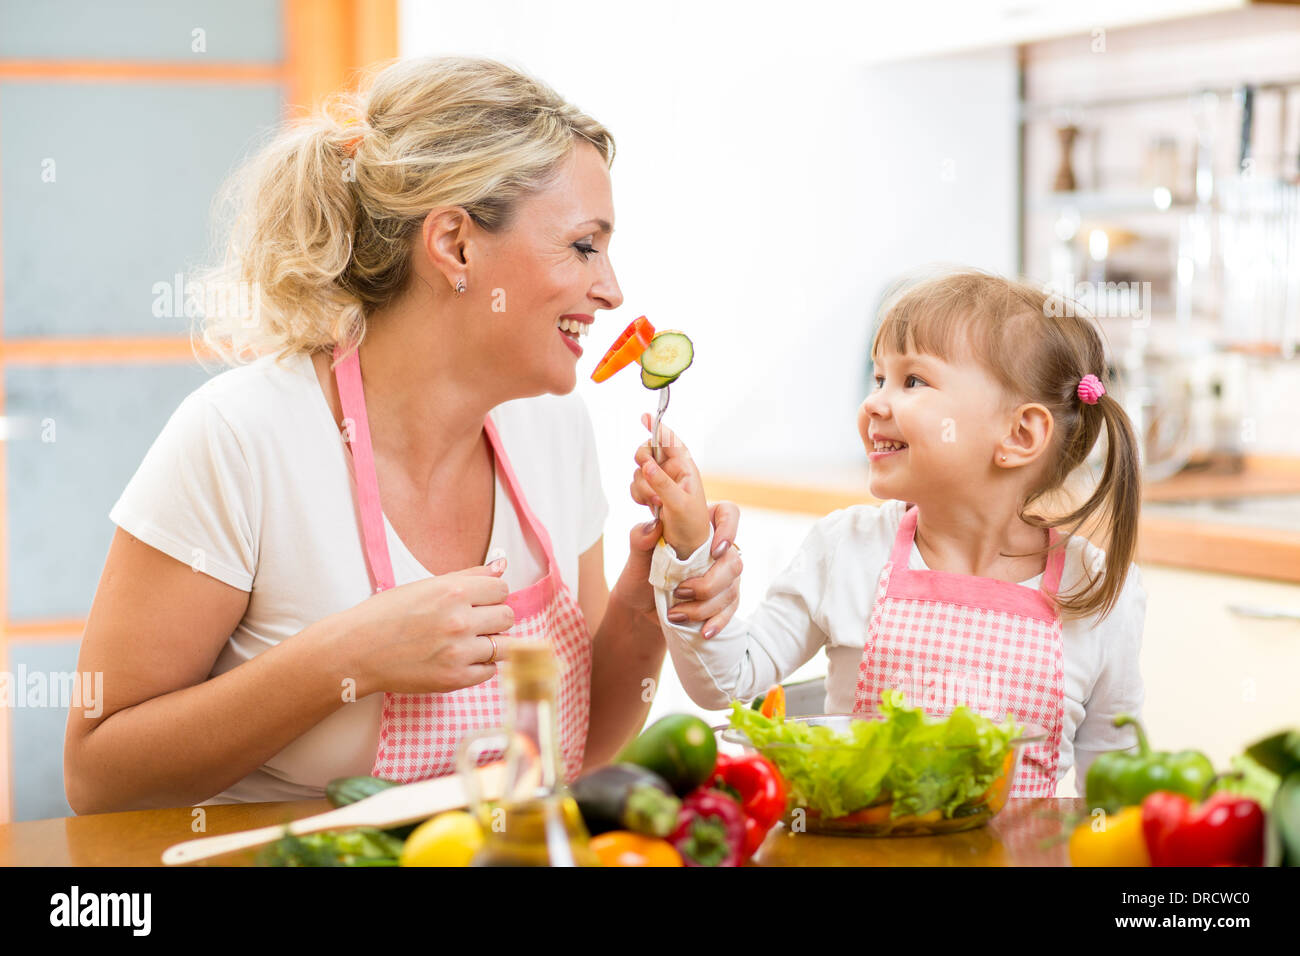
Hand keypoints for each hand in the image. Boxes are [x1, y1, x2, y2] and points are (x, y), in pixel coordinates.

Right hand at [338, 561, 515, 695]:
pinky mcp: (455, 679)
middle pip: (507, 616)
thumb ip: (468, 576)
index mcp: (453, 592)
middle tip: (473, 621)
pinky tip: (461, 658)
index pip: (502, 589)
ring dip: (492, 642)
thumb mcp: (426, 585)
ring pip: (506, 646)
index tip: (479, 600)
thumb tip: (501, 565)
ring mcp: (459, 653)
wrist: (356, 650)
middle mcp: (460, 621)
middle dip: (494, 617)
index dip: (491, 594)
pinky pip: (490, 671)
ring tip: (470, 641)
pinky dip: (481, 665)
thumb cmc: (387, 614)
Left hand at [614, 502, 742, 641]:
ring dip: (704, 606)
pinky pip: (730, 609)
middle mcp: (717, 548)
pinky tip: (705, 631)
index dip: (729, 528)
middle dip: (709, 583)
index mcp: (700, 526)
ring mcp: (723, 574)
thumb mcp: (635, 556)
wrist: (639, 606)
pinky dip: (717, 621)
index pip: (728, 513)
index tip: (715, 550)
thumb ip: (641, 538)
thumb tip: (653, 527)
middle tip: (680, 591)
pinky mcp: (722, 598)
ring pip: (732, 588)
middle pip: (734, 560)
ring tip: (676, 613)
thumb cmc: (639, 573)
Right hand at [630, 413, 710, 558]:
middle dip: (644, 465)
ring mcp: (661, 483)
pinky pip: (636, 485)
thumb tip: (647, 464)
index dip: (659, 428)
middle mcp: (673, 472)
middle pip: (648, 452)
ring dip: (642, 486)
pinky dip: (639, 495)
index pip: (671, 441)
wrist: (686, 547)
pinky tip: (650, 506)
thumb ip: (662, 483)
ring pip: (639, 471)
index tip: (645, 417)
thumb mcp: (679, 504)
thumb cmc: (691, 525)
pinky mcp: (652, 494)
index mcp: (685, 468)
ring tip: (656, 503)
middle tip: (647, 476)